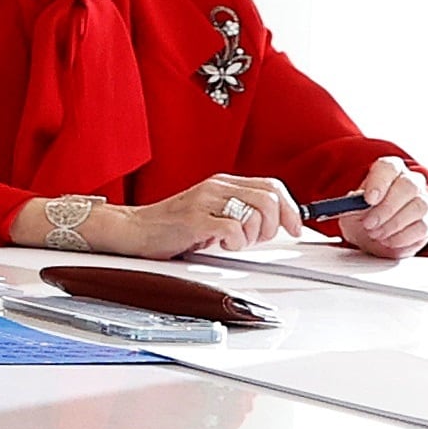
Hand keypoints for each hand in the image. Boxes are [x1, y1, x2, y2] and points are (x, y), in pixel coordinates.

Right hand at [100, 171, 298, 258]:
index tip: (294, 227)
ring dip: (252, 235)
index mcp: (222, 183)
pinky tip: (220, 244)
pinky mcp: (194, 219)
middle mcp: (216, 187)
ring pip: (255, 213)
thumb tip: (274, 222)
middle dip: (274, 225)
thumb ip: (237, 210)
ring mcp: (204, 201)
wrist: (133, 230)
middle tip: (258, 239)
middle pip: (270, 198)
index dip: (290, 207)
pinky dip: (235, 243)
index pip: (272, 186)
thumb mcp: (210, 212)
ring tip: (233, 242)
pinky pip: (233, 229)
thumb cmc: (170, 226)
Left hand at [334, 154, 427, 258]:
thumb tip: (355, 202)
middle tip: (370, 223)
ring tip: (376, 234)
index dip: (380, 182)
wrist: (372, 239)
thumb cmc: (361, 219)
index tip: (368, 199)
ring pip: (419, 206)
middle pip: (409, 186)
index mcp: (388, 172)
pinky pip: (423, 227)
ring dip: (394, 224)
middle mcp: (410, 182)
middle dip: (387, 208)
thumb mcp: (349, 213)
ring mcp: (423, 201)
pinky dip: (402, 237)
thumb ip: (351, 206)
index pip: (389, 167)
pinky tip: (387, 241)